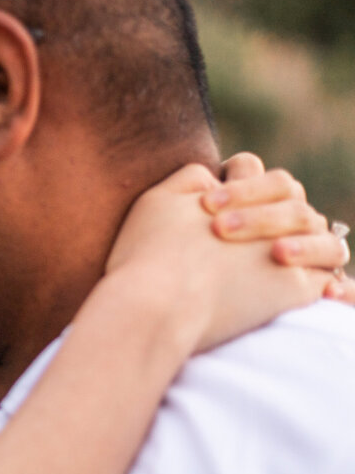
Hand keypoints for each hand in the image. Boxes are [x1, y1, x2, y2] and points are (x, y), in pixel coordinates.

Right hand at [106, 163, 340, 354]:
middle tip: (234, 235)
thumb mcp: (156, 199)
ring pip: (318, 235)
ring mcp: (287, 253)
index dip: (235, 182)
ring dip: (303, 242)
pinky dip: (321, 279)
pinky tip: (305, 286)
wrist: (158, 305)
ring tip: (278, 257)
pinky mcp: (294, 290)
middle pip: (290, 199)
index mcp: (235, 192)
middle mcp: (269, 217)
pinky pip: (325, 278)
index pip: (251, 168)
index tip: (214, 205)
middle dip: (267, 211)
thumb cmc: (147, 254)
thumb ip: (189, 178)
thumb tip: (214, 176)